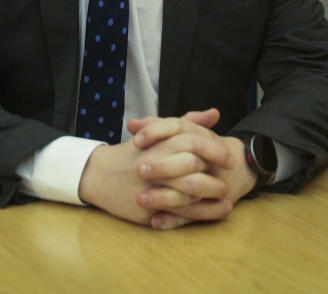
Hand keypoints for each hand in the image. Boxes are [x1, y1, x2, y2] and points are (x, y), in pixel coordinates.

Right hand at [78, 108, 236, 227]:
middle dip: (215, 174)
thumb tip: (215, 114)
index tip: (229, 158)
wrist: (99, 174)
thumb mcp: (157, 132)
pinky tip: (214, 212)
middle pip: (194, 167)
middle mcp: (156, 162)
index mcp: (159, 142)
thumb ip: (187, 122)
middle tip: (229, 179)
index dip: (214, 150)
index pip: (193, 142)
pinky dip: (201, 213)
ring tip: (225, 197)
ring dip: (211, 195)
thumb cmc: (134, 152)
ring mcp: (151, 185)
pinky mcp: (148, 206)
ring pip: (188, 191)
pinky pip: (178, 211)